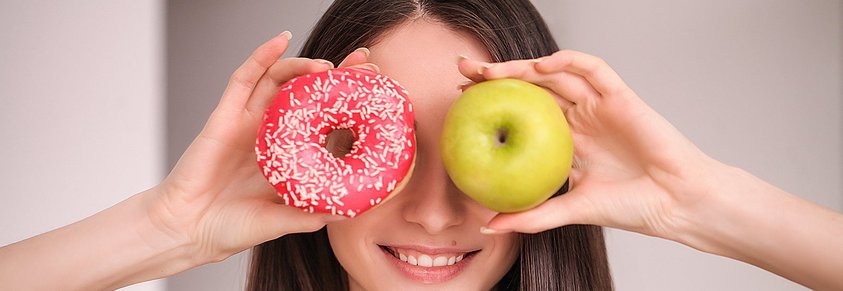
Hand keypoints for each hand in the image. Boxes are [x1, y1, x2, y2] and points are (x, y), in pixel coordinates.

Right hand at [145, 32, 377, 263]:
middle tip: (364, 64)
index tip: (376, 93)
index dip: (350, 105)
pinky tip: (280, 42)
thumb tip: (349, 210)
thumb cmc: (230, 228)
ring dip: (304, 66)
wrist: (187, 231)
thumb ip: (310, 214)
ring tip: (327, 66)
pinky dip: (262, 56)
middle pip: (308, 93)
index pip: (326, 121)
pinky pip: (244, 79)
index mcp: (289, 155)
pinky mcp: (224, 115)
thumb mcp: (281, 222)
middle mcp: (271, 133)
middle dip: (337, 76)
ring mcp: (248, 121)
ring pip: (280, 80)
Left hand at [457, 50, 717, 239]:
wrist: (675, 204)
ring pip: (554, 73)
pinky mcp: (620, 95)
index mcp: (564, 139)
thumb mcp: (569, 210)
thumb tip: (489, 226)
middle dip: (496, 75)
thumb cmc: (632, 206)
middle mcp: (578, 117)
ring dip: (521, 67)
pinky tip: (540, 67)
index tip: (459, 101)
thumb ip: (531, 216)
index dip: (491, 101)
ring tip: (490, 70)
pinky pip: (591, 68)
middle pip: (530, 87)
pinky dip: (566, 61)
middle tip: (462, 72)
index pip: (520, 112)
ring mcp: (598, 104)